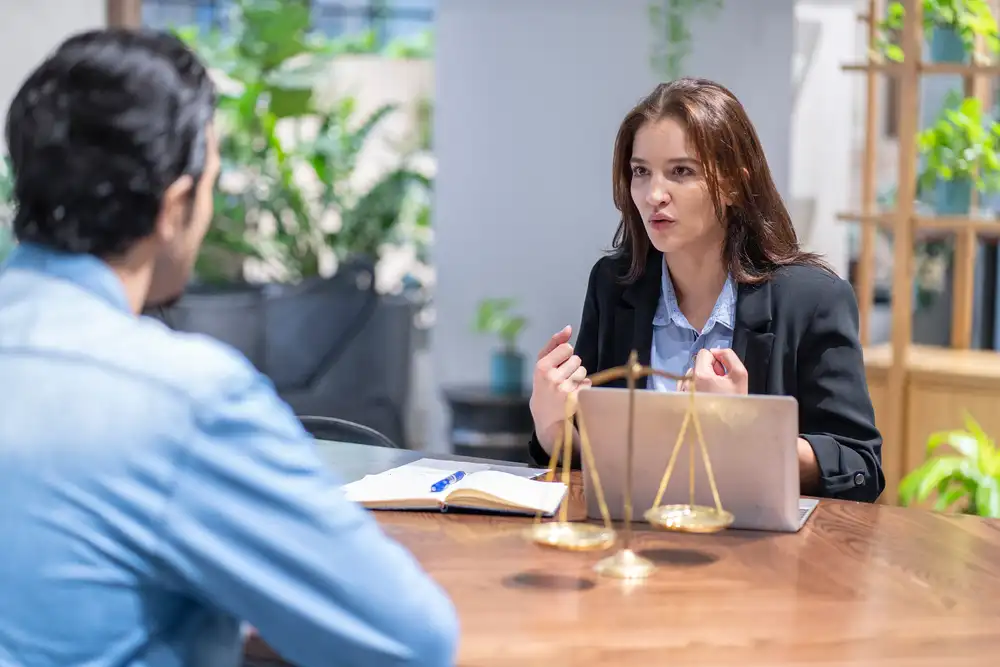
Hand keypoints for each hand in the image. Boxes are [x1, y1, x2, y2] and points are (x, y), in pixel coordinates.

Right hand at [529, 326, 590, 447]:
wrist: (546, 417)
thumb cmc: (544, 386)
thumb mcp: (542, 364)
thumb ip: (554, 344)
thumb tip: (568, 328)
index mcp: (541, 367)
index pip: (567, 348)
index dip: (565, 355)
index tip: (559, 364)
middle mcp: (552, 377)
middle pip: (576, 359)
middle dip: (572, 366)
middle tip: (562, 377)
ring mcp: (564, 389)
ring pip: (583, 370)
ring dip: (578, 376)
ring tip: (567, 385)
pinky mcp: (575, 399)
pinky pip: (588, 382)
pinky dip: (583, 386)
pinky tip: (573, 393)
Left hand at [677, 348, 747, 394]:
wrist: (728, 427)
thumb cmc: (735, 400)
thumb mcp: (740, 374)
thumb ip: (728, 356)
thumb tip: (715, 350)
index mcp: (700, 375)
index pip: (703, 353)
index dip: (715, 360)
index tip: (721, 373)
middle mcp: (686, 382)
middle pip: (696, 365)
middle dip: (707, 370)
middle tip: (718, 385)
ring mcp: (681, 392)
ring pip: (690, 375)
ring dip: (700, 380)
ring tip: (711, 393)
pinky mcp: (679, 400)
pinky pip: (683, 385)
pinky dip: (693, 388)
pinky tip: (703, 397)